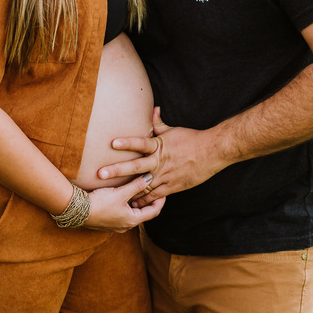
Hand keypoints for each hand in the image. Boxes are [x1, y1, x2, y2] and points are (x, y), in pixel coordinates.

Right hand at [81, 174, 164, 231]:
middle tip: (152, 189)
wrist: (77, 210)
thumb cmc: (100, 203)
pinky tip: (123, 195)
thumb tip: (150, 178)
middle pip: (143, 213)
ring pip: (132, 213)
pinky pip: (122, 214)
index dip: (160, 200)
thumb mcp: (121, 193)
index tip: (163, 190)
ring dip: (136, 203)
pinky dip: (126, 205)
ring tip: (138, 190)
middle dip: (148, 201)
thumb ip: (136, 186)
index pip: (154, 212)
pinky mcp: (107, 222)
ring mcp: (115, 225)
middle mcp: (125, 225)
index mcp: (132, 220)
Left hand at [100, 108, 224, 208]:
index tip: (112, 143)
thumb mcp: (173, 130)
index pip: (140, 143)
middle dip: (117, 170)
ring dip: (127, 190)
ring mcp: (165, 176)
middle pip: (135, 166)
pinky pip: (155, 196)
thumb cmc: (192, 139)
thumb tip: (153, 109)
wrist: (212, 153)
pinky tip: (133, 204)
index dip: (127, 143)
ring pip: (143, 184)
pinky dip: (144, 200)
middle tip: (100, 173)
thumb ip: (159, 123)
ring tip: (110, 196)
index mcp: (159, 146)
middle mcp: (160, 162)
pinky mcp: (172, 187)